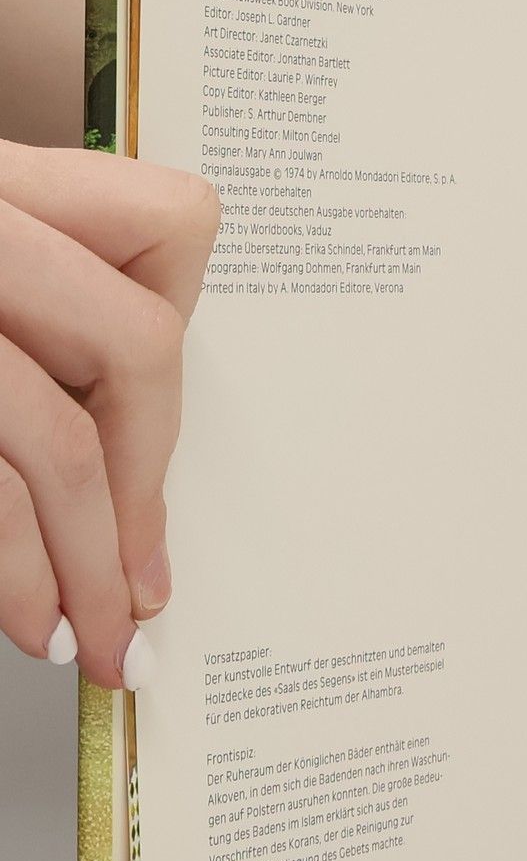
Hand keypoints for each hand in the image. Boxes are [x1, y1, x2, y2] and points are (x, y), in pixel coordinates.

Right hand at [0, 142, 217, 687]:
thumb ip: (30, 312)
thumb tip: (125, 456)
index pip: (169, 226)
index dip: (177, 337)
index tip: (161, 444)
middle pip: (135, 347)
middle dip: (146, 489)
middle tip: (138, 590)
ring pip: (54, 434)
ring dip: (85, 560)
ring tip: (86, 634)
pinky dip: (11, 564)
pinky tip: (22, 615)